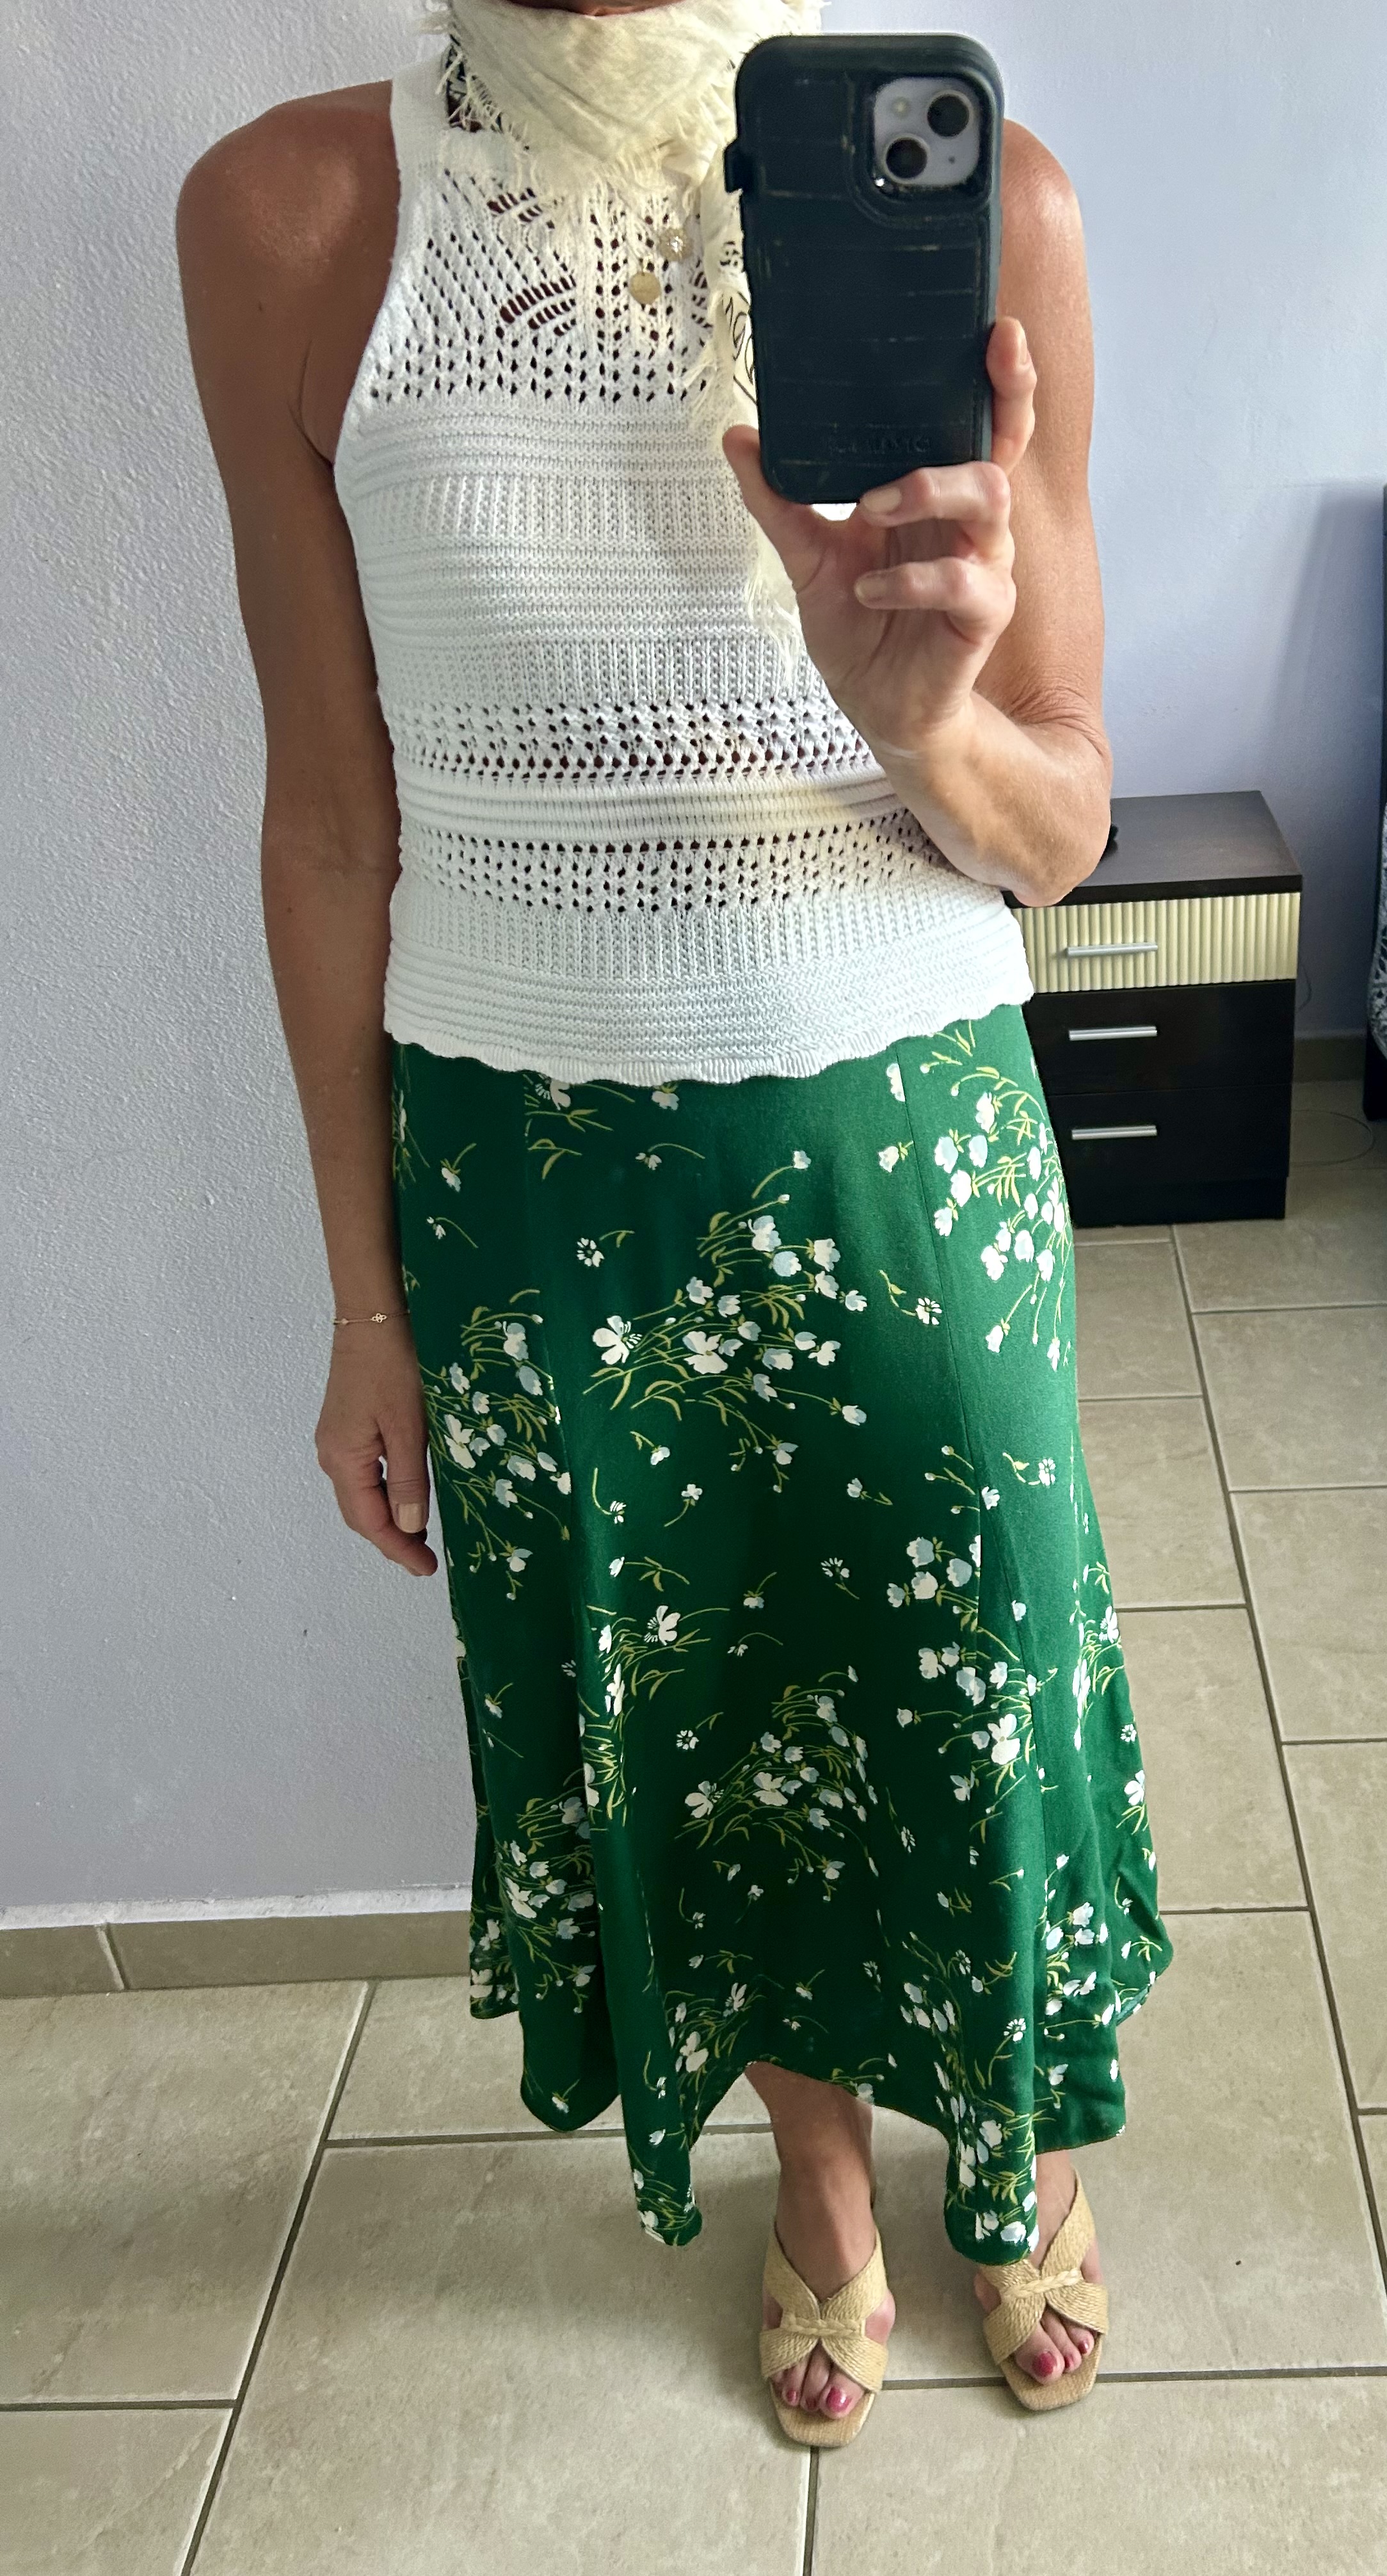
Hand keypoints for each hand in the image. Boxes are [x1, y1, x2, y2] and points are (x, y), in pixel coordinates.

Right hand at [315, 1320, 436, 1575]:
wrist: (373, 1312)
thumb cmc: (393, 1363)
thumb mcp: (408, 1425)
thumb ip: (409, 1478)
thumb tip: (410, 1526)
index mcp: (343, 1459)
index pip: (368, 1521)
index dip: (398, 1548)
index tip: (427, 1569)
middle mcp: (332, 1454)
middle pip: (360, 1512)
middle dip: (391, 1539)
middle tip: (426, 1559)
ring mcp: (338, 1439)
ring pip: (363, 1493)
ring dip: (389, 1516)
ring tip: (421, 1535)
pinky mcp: (349, 1424)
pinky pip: (366, 1472)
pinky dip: (386, 1491)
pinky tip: (408, 1493)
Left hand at [722, 316, 1037, 762]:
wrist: (876, 706)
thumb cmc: (858, 626)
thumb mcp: (807, 556)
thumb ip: (778, 499)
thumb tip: (737, 438)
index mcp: (936, 494)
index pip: (982, 424)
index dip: (1000, 380)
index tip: (996, 331)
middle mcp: (968, 522)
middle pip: (1002, 449)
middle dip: (983, 414)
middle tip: (917, 433)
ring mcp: (983, 566)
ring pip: (990, 501)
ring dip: (929, 491)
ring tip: (871, 510)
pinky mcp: (983, 615)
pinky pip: (964, 582)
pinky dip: (911, 581)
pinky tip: (869, 590)